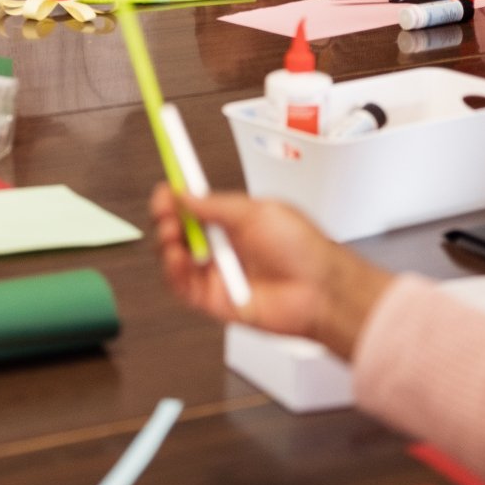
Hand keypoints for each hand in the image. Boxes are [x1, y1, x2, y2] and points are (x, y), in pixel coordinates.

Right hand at [149, 185, 392, 355]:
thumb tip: (184, 194)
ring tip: (173, 233)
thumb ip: (216, 204)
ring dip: (166, 241)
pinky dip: (172, 270)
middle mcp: (222, 246)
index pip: (193, 205)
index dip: (176, 195)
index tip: (167, 185)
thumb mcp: (257, 212)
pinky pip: (180, 285)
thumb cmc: (303, 251)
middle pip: (177, 230)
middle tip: (166, 209)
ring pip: (173, 256)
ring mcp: (216, 273)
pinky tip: (179, 258)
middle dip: (165, 216)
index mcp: (233, 222)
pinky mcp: (212, 299)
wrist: (319, 288)